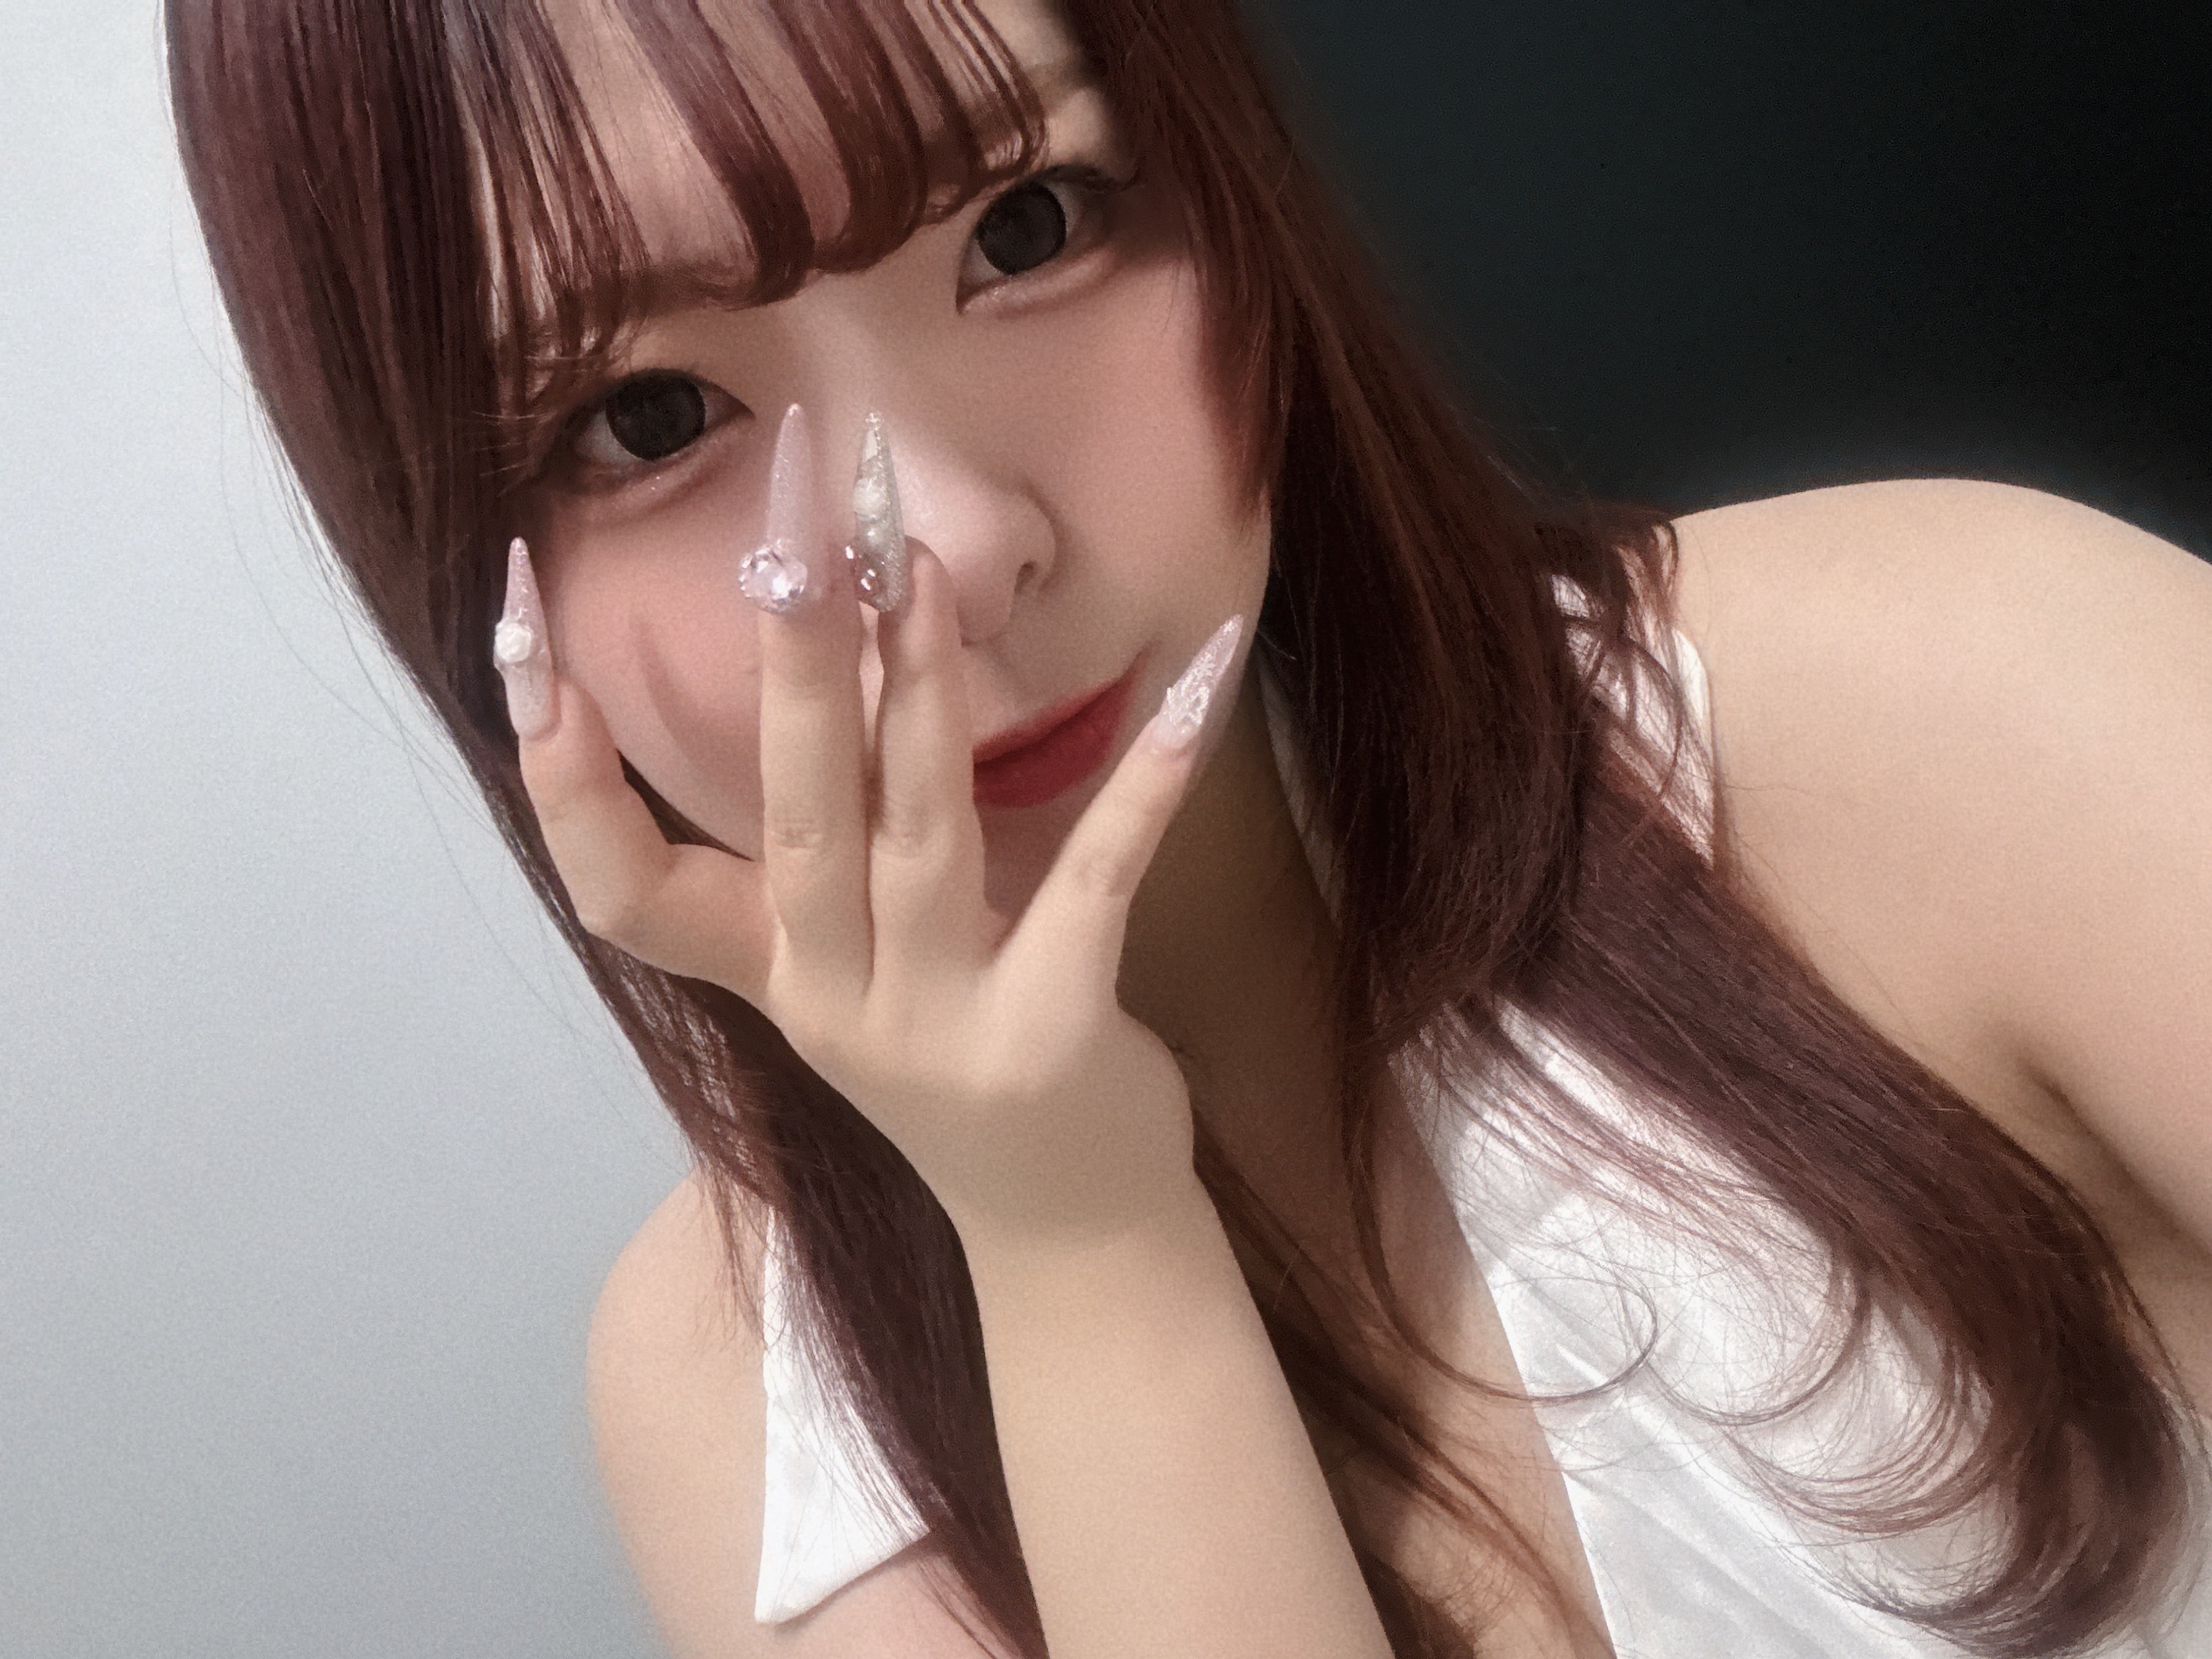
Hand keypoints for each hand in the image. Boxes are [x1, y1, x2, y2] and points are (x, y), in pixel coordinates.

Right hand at [494, 406, 1245, 1251]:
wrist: (1068, 1235)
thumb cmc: (962, 1064)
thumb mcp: (859, 971)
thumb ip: (822, 857)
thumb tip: (813, 668)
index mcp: (769, 974)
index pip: (617, 887)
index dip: (560, 773)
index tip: (518, 629)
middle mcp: (831, 1002)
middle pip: (790, 823)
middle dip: (788, 672)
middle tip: (788, 533)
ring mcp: (937, 1027)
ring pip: (915, 839)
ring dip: (921, 695)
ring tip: (920, 568)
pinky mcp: (1052, 1036)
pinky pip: (1095, 883)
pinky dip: (1142, 780)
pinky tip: (1194, 680)